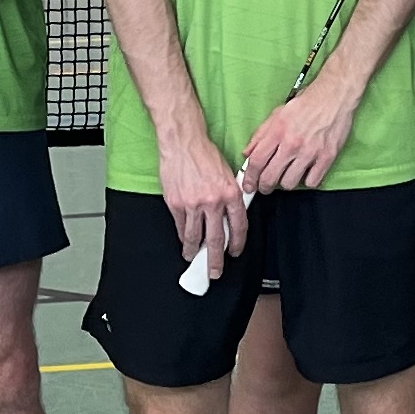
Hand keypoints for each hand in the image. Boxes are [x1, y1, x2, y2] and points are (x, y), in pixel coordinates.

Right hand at [156, 126, 249, 271]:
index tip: (235, 252)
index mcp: (231, 194)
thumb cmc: (205, 154)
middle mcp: (213, 201)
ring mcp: (193, 204)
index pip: (238, 226)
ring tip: (194, 259)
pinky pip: (180, 226)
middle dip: (215, 260)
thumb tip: (230, 216)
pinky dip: (182, 237)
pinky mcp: (176, 203)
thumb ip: (230, 196)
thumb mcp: (228, 173)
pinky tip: (184, 242)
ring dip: (194, 251)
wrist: (183, 141)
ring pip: (195, 237)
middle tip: (214, 272)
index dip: (238, 243)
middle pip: (216, 239)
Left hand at [236, 71, 364, 199]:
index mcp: (278, 131)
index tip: (248, 185)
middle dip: (264, 187)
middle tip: (265, 187)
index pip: (256, 162)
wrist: (334, 96)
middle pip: (270, 177)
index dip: (249, 178)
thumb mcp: (277, 114)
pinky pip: (312, 182)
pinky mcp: (327, 157)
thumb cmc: (307, 103)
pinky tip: (307, 173)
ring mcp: (310, 152)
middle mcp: (292, 143)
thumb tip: (248, 153)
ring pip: (290, 183)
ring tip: (288, 175)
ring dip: (286, 183)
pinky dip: (308, 181)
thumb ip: (261, 134)